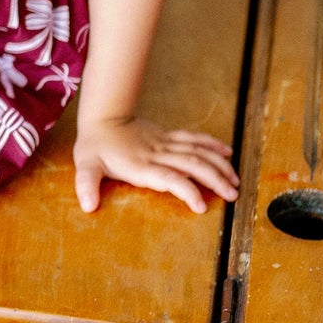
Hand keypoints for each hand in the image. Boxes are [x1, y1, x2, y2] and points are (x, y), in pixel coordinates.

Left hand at [73, 116, 239, 215]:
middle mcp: (157, 154)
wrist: (102, 116)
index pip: (169, 178)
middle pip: (192, 165)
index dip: (187, 190)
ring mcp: (165, 143)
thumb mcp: (86, 166)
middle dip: (215, 180)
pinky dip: (212, 144)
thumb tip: (87, 205)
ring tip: (235, 181)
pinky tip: (227, 152)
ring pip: (198, 151)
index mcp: (141, 165)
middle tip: (233, 196)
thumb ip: (87, 185)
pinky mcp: (168, 136)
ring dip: (218, 165)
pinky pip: (194, 138)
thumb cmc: (95, 145)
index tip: (201, 206)